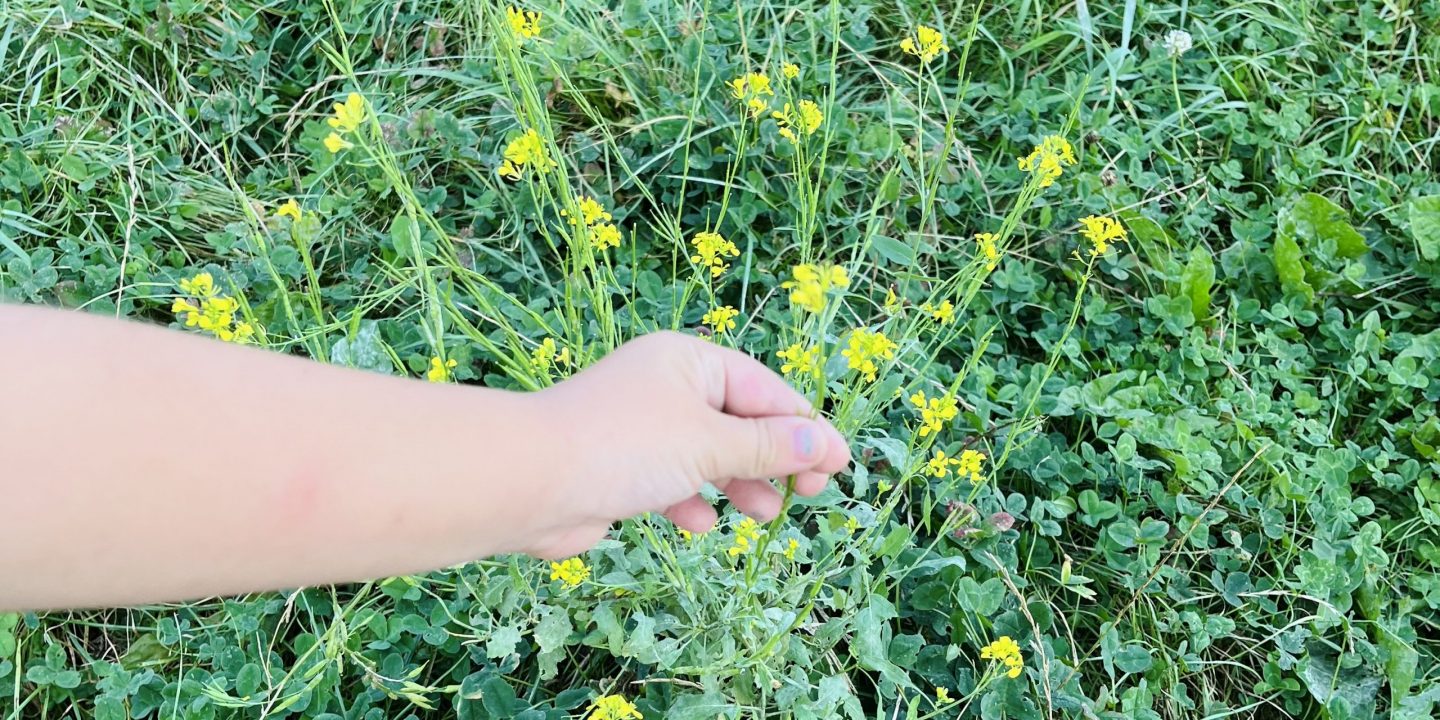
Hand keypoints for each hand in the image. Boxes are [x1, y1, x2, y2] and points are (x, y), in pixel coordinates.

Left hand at [523, 332, 849, 558]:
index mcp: (687, 361)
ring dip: (739, 484)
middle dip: (773, 458)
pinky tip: (700, 523)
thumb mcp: (709, 444)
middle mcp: (664, 387)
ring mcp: (640, 428)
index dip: (805, 426)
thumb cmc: (624, 447)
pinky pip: (672, 481)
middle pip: (738, 421)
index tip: (840, 463)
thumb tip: (825, 444)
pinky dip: (691, 500)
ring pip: (707, 455)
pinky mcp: (619, 469)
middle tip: (808, 494)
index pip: (763, 389)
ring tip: (764, 515)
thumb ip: (768, 447)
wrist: (529, 482)